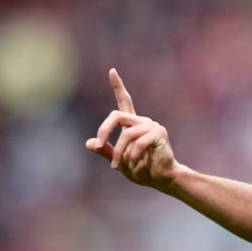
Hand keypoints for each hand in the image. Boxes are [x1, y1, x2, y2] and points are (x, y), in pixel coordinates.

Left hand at [85, 68, 179, 190]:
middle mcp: (142, 121)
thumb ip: (106, 151)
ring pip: (126, 134)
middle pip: (116, 115)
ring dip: (118, 152)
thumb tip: (89, 143)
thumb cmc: (142, 170)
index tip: (112, 70)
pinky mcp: (159, 133)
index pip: (124, 101)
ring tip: (118, 166)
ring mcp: (152, 126)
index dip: (118, 86)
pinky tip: (134, 164)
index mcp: (132, 125)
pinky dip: (133, 156)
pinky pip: (138, 142)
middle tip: (99, 145)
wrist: (161, 179)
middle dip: (104, 130)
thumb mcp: (119, 161)